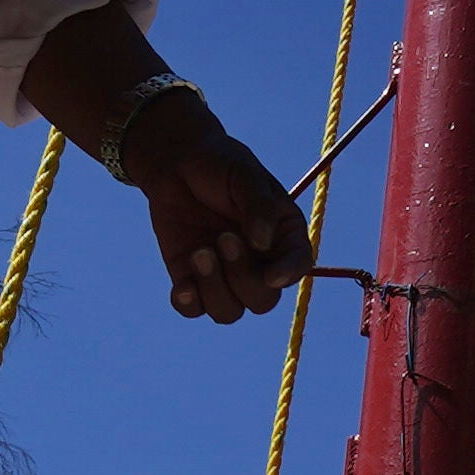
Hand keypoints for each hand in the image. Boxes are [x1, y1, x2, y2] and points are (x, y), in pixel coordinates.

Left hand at [123, 103, 303, 321]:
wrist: (177, 162)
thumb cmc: (220, 164)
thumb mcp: (244, 174)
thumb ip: (257, 205)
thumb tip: (261, 243)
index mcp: (283, 236)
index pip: (298, 265)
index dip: (287, 275)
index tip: (270, 274)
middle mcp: (259, 262)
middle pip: (263, 300)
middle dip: (242, 276)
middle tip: (223, 237)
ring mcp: (225, 275)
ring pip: (229, 312)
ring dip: (213, 289)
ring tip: (198, 251)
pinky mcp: (192, 280)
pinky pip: (194, 311)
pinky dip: (189, 303)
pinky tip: (182, 285)